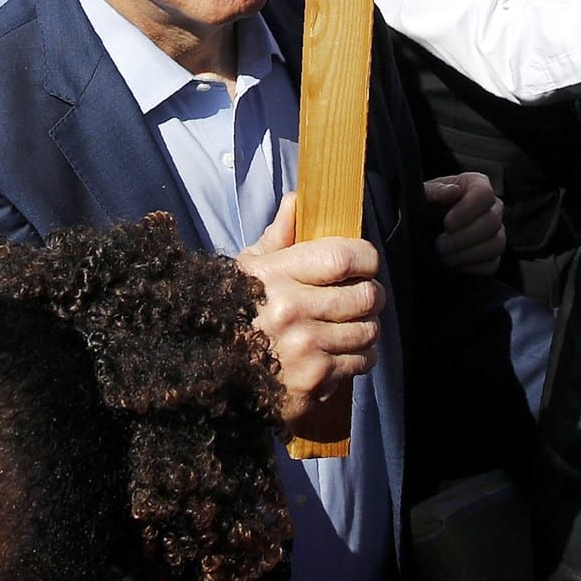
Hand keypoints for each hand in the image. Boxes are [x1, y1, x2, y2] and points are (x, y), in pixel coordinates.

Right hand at [236, 192, 383, 426]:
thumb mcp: (246, 270)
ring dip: (366, 327)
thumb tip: (298, 200)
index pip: (342, 257)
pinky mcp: (315, 380)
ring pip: (369, 331)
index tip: (365, 261)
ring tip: (349, 324)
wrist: (208, 373)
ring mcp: (305, 349)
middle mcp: (292, 312)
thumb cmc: (232, 312)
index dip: (365, 257)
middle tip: (363, 295)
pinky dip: (358, 357)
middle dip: (372, 294)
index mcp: (275, 276)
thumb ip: (278, 236)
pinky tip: (338, 351)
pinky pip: (362, 362)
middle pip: (366, 295)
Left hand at [424, 173, 506, 276]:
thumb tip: (452, 190)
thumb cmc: (425, 205)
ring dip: (467, 254)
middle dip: (463, 238)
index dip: (467, 211)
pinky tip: (453, 264)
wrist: (423, 226)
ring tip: (444, 256)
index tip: (447, 224)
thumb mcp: (423, 194)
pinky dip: (471, 267)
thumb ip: (433, 190)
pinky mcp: (493, 255)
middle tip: (440, 245)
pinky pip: (492, 264)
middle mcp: (492, 207)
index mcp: (476, 185)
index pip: (484, 194)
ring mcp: (496, 232)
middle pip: (492, 222)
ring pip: (496, 244)